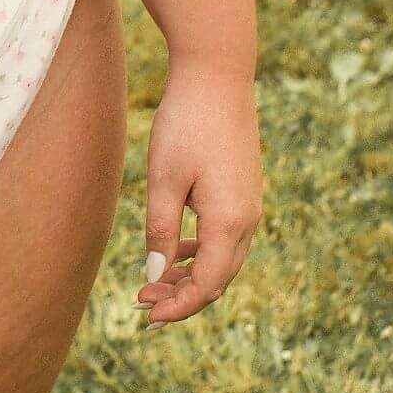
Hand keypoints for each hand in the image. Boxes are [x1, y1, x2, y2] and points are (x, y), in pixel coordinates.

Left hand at [136, 60, 261, 327]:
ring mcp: (250, 204)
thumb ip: (160, 231)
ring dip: (190, 274)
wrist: (218, 75)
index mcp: (230, 222)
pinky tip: (173, 249)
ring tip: (153, 282)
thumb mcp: (164, 180)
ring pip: (222, 258)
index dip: (179, 307)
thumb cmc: (186, 124)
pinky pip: (225, 235)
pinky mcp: (244, 189)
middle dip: (182, 296)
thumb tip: (156, 277)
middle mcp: (248, 220)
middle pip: (218, 278)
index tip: (148, 317)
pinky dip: (200, 250)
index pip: (208, 286)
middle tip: (142, 303)